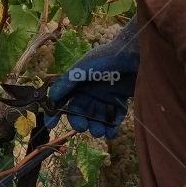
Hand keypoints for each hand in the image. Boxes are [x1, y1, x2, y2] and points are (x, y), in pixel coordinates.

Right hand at [44, 17, 138, 138]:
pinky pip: (114, 118)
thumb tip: (51, 97)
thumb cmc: (106, 58)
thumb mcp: (82, 69)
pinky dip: (112, 126)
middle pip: (80, 112)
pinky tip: (111, 132)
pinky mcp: (120, 101)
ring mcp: (105, 97)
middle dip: (80, 121)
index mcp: (78, 83)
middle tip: (83, 126)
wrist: (134, 54)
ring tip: (99, 131)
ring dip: (96, 127)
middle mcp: (90, 91)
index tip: (51, 125)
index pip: (63, 100)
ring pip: (97, 118)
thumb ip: (66, 83)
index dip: (55, 112)